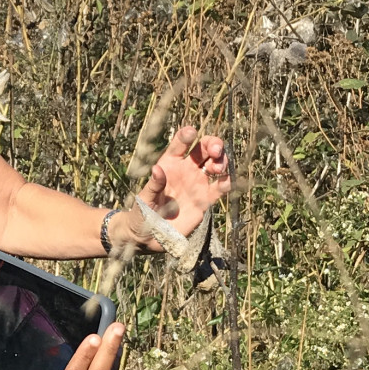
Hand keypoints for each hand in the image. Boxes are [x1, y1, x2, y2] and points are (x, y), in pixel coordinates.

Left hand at [131, 125, 230, 243]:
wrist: (149, 237)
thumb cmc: (142, 214)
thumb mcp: (144, 199)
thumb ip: (153, 185)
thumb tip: (157, 169)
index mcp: (169, 164)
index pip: (180, 144)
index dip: (187, 135)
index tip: (191, 132)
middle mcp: (186, 170)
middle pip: (204, 149)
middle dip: (213, 144)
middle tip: (215, 151)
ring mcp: (197, 184)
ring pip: (215, 165)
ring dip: (222, 161)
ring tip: (218, 168)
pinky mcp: (205, 200)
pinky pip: (220, 188)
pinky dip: (226, 182)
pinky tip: (225, 181)